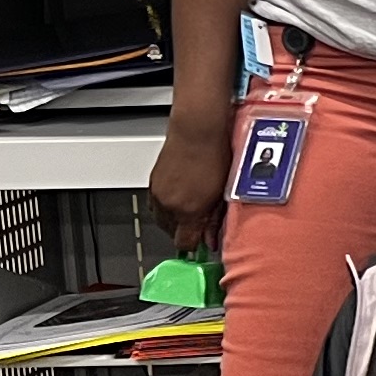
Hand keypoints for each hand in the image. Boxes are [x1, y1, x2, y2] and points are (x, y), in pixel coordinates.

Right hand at [148, 105, 233, 249]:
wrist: (196, 130)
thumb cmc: (214, 155)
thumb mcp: (222, 193)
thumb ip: (214, 220)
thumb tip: (211, 238)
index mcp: (188, 210)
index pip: (184, 243)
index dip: (194, 245)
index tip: (202, 242)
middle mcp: (169, 205)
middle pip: (171, 233)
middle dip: (185, 232)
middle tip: (200, 224)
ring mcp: (158, 194)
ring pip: (161, 220)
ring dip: (174, 220)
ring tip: (190, 210)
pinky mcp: (152, 183)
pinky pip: (155, 206)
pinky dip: (165, 208)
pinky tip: (179, 198)